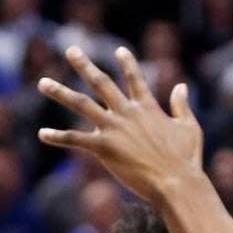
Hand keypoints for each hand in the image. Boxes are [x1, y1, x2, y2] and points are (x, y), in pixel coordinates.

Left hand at [37, 47, 202, 205]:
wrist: (176, 182)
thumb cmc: (186, 160)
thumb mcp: (190, 128)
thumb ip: (182, 106)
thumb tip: (181, 86)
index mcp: (148, 107)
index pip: (135, 79)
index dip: (127, 63)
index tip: (119, 50)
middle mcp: (127, 112)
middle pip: (101, 83)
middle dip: (84, 65)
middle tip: (71, 50)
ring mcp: (114, 128)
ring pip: (81, 104)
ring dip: (60, 92)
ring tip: (43, 83)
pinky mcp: (104, 148)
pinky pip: (76, 140)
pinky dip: (58, 137)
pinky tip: (42, 134)